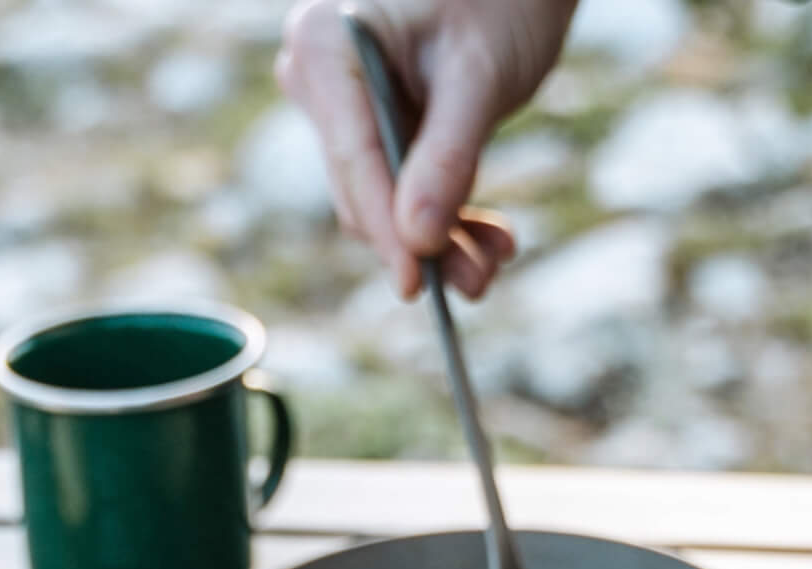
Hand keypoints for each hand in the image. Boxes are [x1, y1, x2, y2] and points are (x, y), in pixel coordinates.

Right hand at [276, 0, 576, 298]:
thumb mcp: (480, 74)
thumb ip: (447, 156)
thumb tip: (416, 242)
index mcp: (325, 43)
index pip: (352, 158)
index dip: (385, 229)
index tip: (415, 283)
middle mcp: (317, 77)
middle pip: (361, 190)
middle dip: (421, 240)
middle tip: (479, 278)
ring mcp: (338, 108)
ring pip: (380, 203)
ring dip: (439, 239)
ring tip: (494, 259)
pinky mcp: (366, 131)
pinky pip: (396, 192)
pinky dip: (442, 217)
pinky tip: (486, 238)